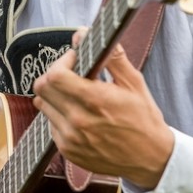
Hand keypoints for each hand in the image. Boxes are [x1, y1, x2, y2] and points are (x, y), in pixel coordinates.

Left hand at [32, 38, 174, 189]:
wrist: (150, 158)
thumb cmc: (144, 118)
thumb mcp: (134, 83)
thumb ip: (110, 56)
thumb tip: (84, 34)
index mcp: (95, 101)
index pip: (55, 75)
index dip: (61, 62)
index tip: (74, 60)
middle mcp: (79, 121)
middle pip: (42, 88)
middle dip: (54, 75)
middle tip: (71, 74)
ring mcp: (71, 139)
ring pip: (43, 105)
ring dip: (55, 95)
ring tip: (76, 95)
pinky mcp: (67, 151)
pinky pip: (50, 124)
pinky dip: (59, 115)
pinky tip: (79, 115)